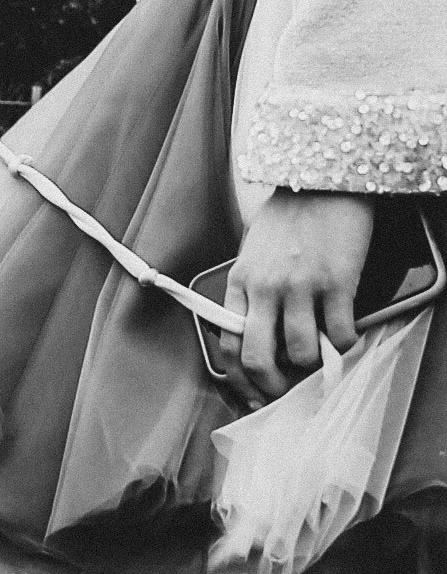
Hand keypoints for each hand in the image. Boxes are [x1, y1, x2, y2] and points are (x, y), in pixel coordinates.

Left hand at [229, 189, 373, 400]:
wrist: (322, 180)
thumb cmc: (289, 217)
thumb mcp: (255, 252)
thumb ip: (253, 292)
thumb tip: (260, 334)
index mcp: (241, 281)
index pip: (229, 344)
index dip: (242, 379)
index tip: (256, 393)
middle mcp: (266, 288)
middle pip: (258, 358)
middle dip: (272, 387)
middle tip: (288, 392)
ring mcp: (301, 287)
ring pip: (300, 353)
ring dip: (313, 366)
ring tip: (322, 357)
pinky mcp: (337, 283)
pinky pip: (339, 334)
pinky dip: (344, 345)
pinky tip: (345, 336)